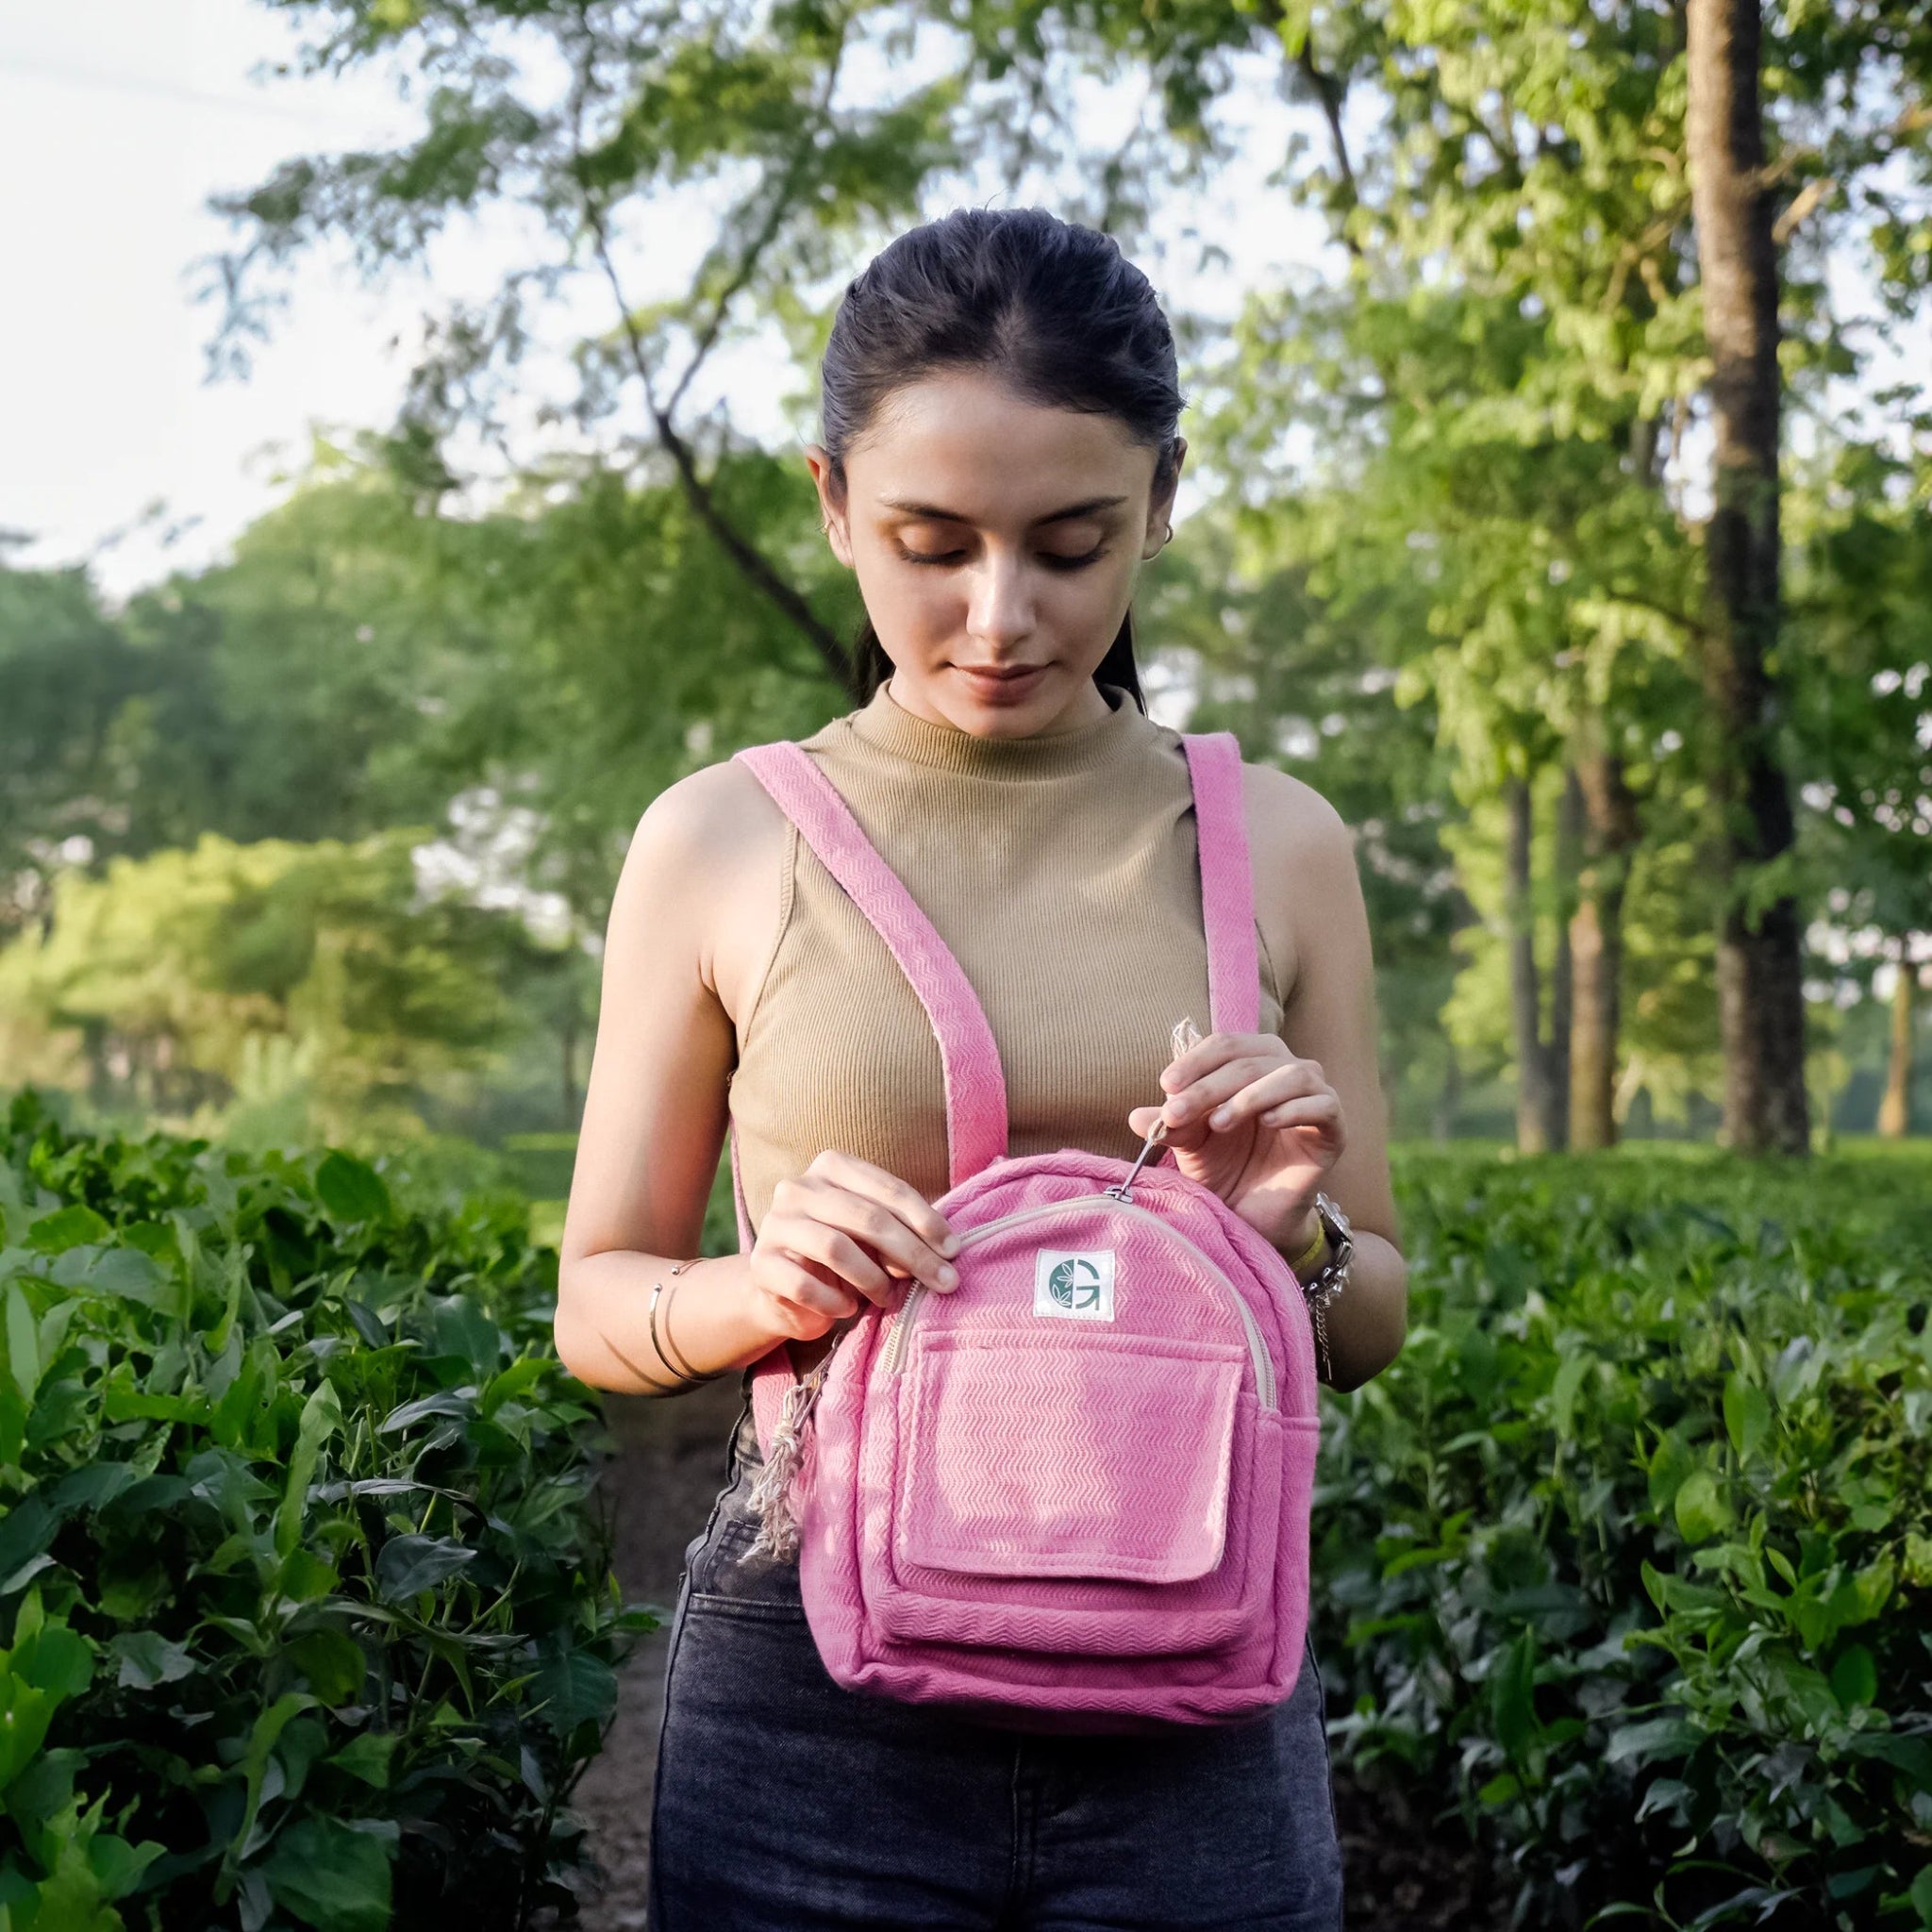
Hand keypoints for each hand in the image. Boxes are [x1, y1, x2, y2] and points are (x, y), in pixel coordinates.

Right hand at [747, 1150, 960, 1341]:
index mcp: (831, 1166)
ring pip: (836, 1248)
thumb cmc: (845, 1254)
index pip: (887, 1188)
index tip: (954, 1250)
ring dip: (873, 1279)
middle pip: (867, 1218)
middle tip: (944, 1283)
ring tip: (888, 1298)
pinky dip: (836, 1301)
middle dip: (913, 1253)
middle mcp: (798, 1187)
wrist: (785, 1289)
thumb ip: (903, 1234)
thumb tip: (943, 1255)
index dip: (926, 1219)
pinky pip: (806, 1285)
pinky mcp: (761, 1264)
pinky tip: (847, 1307)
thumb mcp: (874, 1235)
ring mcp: (775, 1223)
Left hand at [1127, 1031, 1344, 1254]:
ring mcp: (1315, 1098)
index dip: (1196, 1060)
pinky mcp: (1335, 1130)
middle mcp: (1285, 1071)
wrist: (1254, 1218)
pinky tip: (1269, 1123)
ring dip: (1250, 1094)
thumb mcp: (1190, 1145)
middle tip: (1178, 1113)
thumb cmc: (1223, 1170)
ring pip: (1291, 1074)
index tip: (1167, 1085)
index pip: (1226, 1044)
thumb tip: (1136, 1116)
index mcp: (1251, 1064)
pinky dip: (1294, 1108)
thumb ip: (1171, 1125)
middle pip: (1251, 1058)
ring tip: (1219, 1123)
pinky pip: (1324, 1105)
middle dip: (1210, 1084)